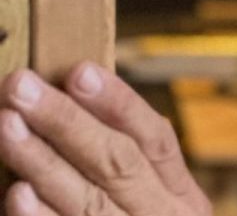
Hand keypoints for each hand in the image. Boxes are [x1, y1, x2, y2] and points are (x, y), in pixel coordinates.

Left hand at [0, 65, 209, 215]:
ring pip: (88, 202)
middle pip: (117, 164)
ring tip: (5, 125)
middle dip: (66, 122)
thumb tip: (84, 108)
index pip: (155, 141)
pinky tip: (14, 196)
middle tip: (19, 86)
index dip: (118, 104)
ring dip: (43, 161)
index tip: (78, 71)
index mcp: (183, 204)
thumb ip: (134, 179)